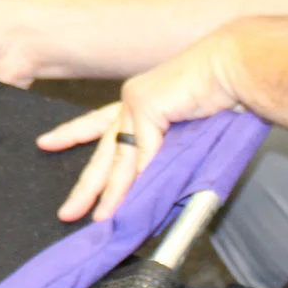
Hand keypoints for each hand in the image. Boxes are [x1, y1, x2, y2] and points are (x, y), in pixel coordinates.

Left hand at [36, 35, 244, 222]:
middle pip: (103, 149)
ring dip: (111, 193)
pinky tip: (134, 200)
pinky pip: (142, 152)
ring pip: (120, 157)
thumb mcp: (190, 134)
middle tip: (68, 211)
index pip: (100, 123)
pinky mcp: (144, 103)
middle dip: (86, 184)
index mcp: (143, 102)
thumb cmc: (227, 94)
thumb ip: (169, 156)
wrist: (240, 68)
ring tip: (99, 219)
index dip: (73, 133)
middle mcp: (133, 100)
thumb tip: (156, 189)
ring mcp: (136, 100)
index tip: (48, 142)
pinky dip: (141, 177)